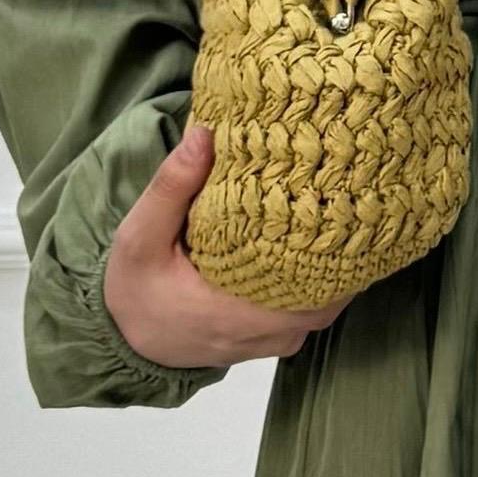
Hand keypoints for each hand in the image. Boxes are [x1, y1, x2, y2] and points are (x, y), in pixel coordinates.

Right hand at [103, 121, 350, 368]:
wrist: (128, 341)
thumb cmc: (136, 290)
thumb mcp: (141, 236)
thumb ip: (172, 187)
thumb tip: (205, 134)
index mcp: (239, 313)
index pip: (314, 284)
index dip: (337, 244)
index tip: (343, 198)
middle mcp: (268, 333)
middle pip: (332, 292)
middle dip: (344, 246)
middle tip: (349, 194)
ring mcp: (276, 340)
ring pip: (326, 302)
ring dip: (335, 262)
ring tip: (339, 211)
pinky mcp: (275, 339)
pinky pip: (311, 310)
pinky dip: (320, 280)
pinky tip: (320, 241)